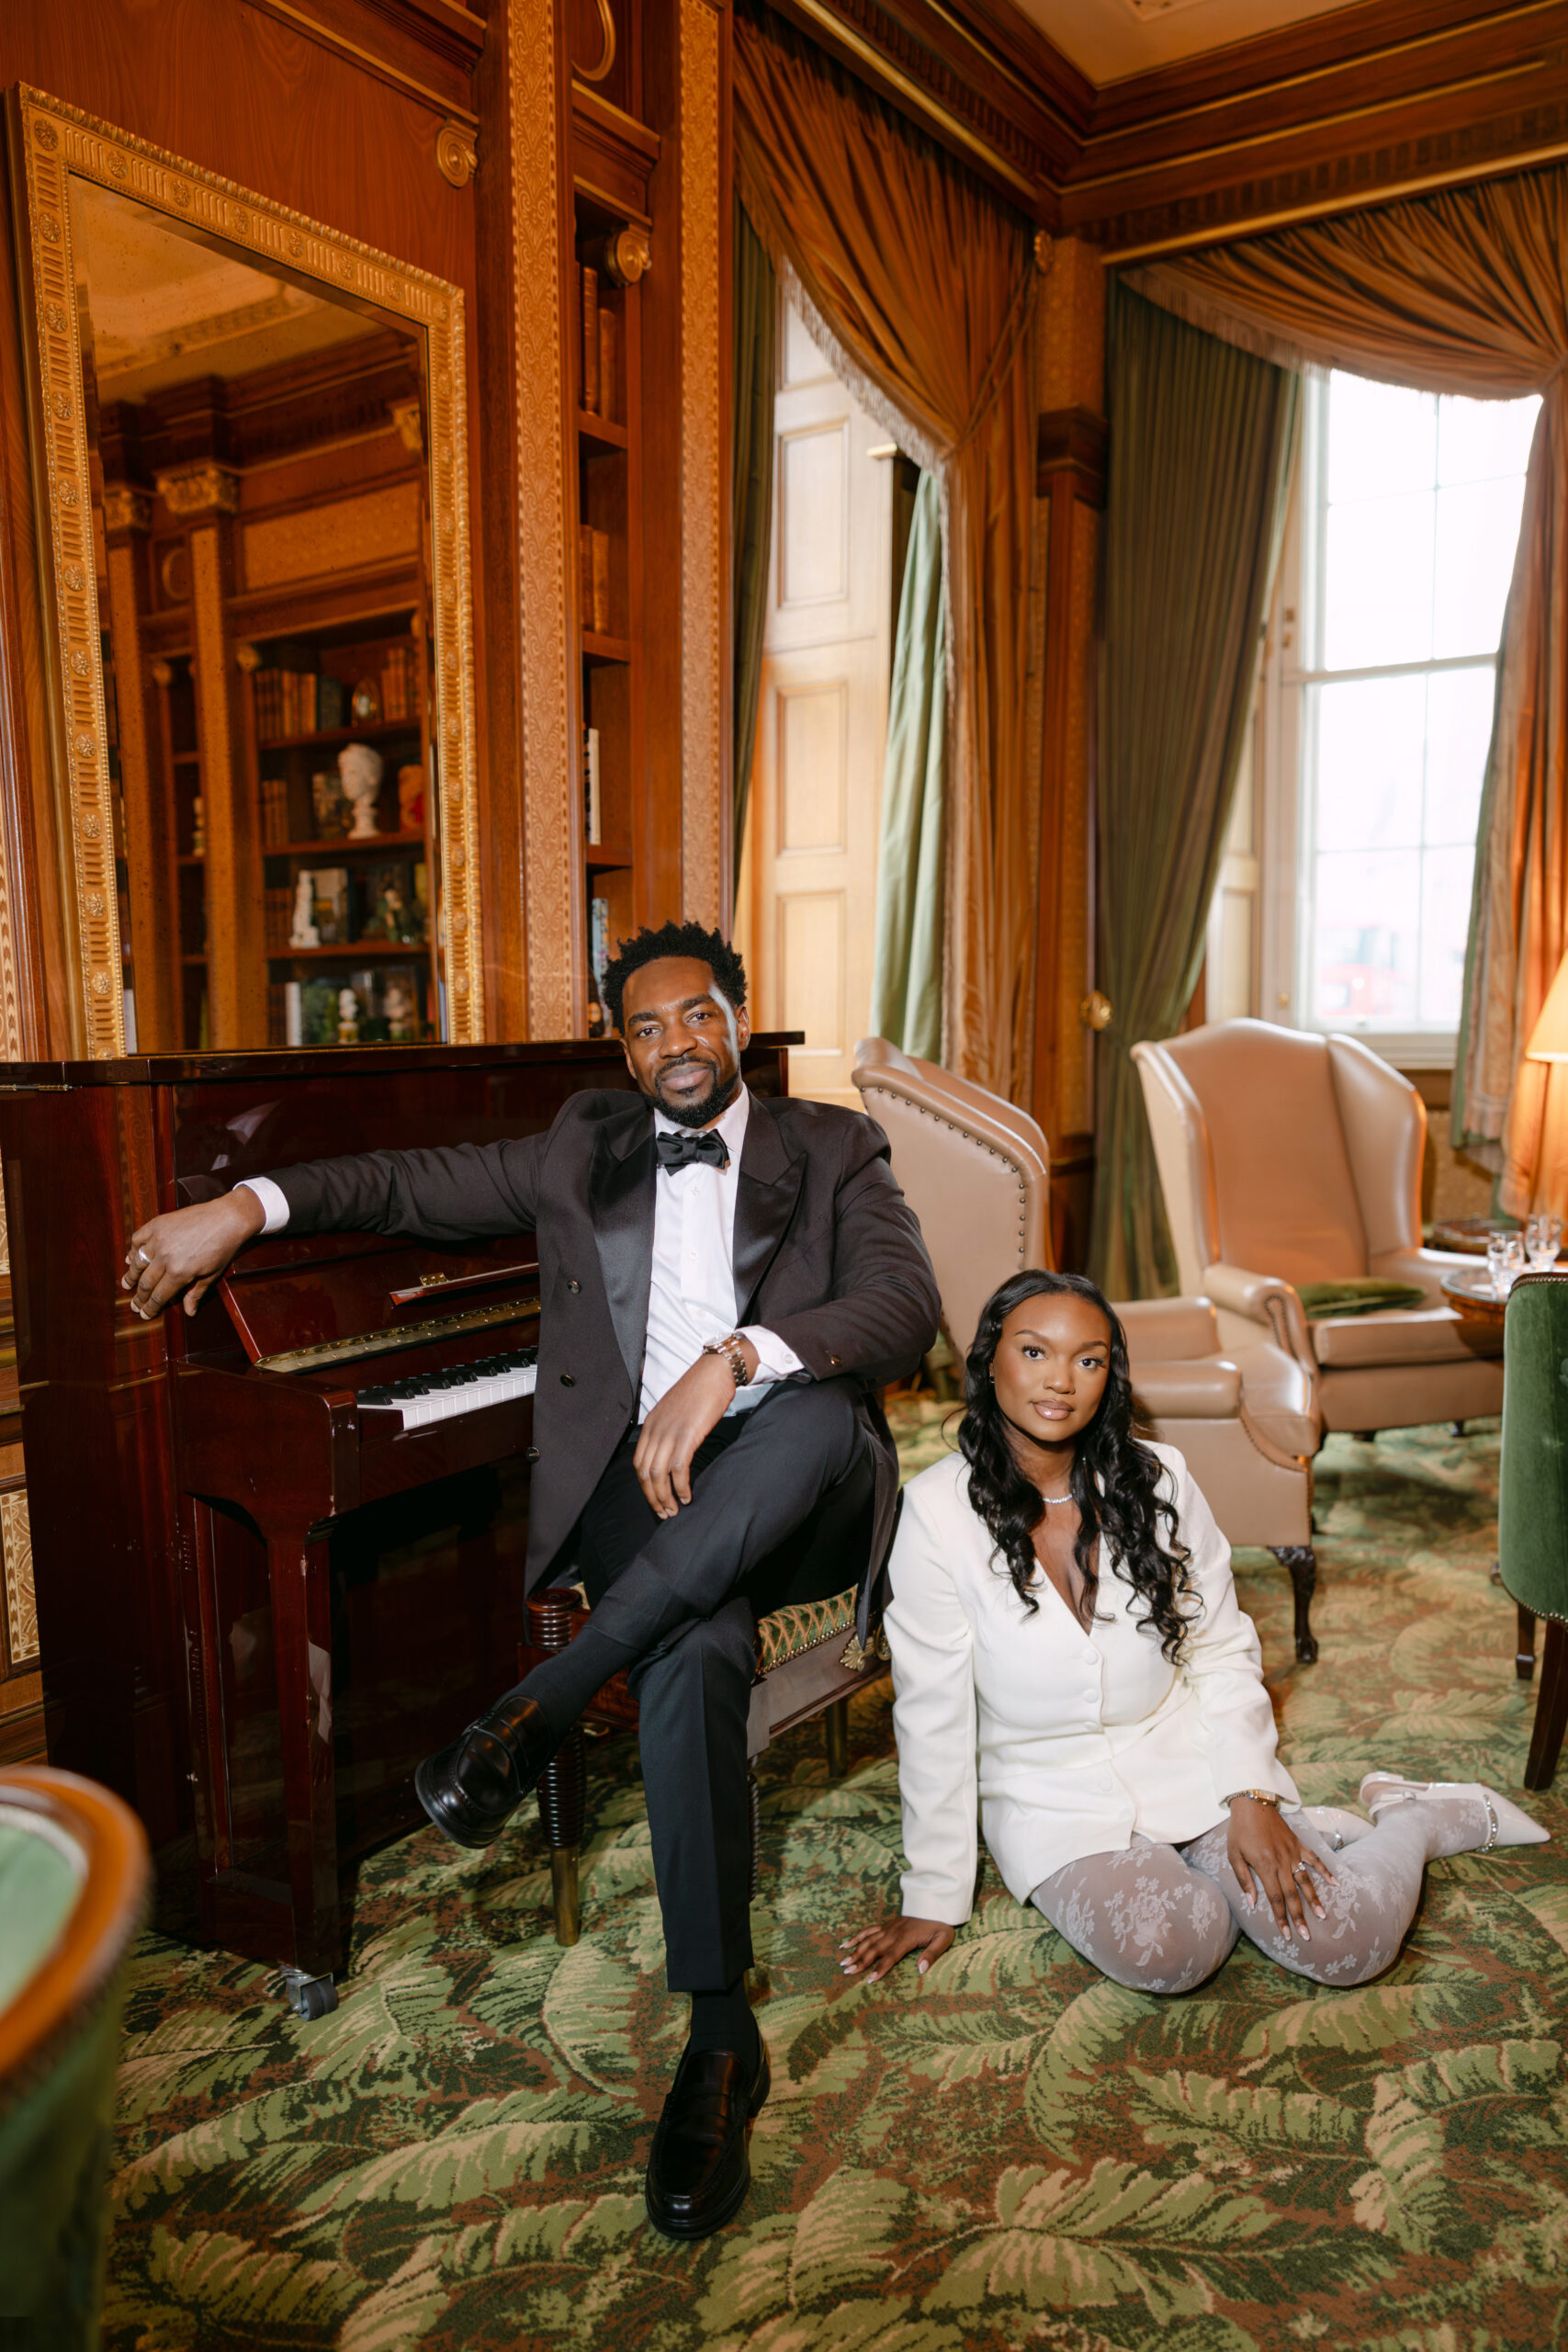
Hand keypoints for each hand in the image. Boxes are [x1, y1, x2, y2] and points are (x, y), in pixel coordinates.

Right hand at [121, 1189, 266, 1320]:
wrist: (228, 1218)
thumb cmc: (223, 1248)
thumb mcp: (212, 1274)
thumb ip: (196, 1293)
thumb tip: (189, 1313)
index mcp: (179, 1273)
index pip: (159, 1296)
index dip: (150, 1307)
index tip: (144, 1314)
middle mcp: (165, 1257)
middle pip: (145, 1283)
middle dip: (139, 1297)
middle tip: (134, 1305)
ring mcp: (159, 1239)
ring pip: (137, 1263)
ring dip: (131, 1276)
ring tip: (127, 1285)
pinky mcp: (157, 1224)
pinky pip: (137, 1239)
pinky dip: (132, 1250)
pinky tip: (130, 1259)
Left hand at [633, 1338, 759, 1517]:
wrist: (716, 1372)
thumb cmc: (700, 1391)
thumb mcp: (674, 1412)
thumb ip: (668, 1432)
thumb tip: (670, 1455)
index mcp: (650, 1425)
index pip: (638, 1463)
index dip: (645, 1487)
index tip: (655, 1501)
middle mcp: (655, 1429)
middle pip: (644, 1473)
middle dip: (652, 1497)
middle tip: (664, 1513)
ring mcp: (670, 1432)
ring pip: (658, 1474)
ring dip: (665, 1497)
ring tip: (674, 1511)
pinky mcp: (687, 1435)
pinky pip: (678, 1468)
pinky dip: (680, 1487)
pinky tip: (686, 1496)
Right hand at [839, 1914, 954, 1983]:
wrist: (935, 1903)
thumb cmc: (940, 1924)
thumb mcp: (943, 1939)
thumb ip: (932, 1954)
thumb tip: (921, 1970)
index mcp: (906, 1939)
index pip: (890, 1956)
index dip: (880, 1968)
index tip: (869, 1980)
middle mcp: (893, 1933)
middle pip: (874, 1949)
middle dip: (860, 1962)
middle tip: (847, 1972)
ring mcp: (888, 1928)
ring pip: (868, 1941)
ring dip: (855, 1952)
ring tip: (843, 1963)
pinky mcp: (886, 1926)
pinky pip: (868, 1931)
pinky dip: (856, 1937)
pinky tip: (846, 1944)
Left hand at [1227, 1797, 1334, 1940]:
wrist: (1252, 1804)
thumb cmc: (1240, 1831)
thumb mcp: (1234, 1855)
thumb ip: (1244, 1880)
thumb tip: (1252, 1903)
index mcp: (1265, 1866)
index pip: (1275, 1898)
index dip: (1281, 1918)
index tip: (1287, 1934)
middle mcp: (1282, 1862)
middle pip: (1292, 1895)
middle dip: (1299, 1917)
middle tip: (1306, 1935)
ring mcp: (1292, 1853)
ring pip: (1306, 1880)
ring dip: (1314, 1899)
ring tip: (1322, 1916)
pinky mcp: (1298, 1844)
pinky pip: (1314, 1859)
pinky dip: (1325, 1871)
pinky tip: (1335, 1883)